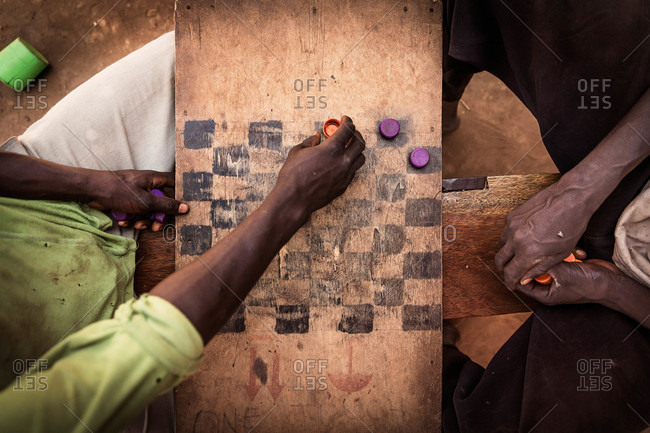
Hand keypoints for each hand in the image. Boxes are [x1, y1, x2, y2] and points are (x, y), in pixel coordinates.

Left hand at [87, 170, 188, 230]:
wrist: (91, 191)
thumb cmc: (119, 191)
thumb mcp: (146, 202)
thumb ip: (166, 205)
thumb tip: (185, 207)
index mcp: (155, 180)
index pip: (175, 184)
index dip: (181, 195)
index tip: (183, 208)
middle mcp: (148, 185)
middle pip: (162, 202)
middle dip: (158, 216)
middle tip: (156, 226)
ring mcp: (137, 193)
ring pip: (148, 210)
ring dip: (143, 220)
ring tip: (136, 224)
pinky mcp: (127, 201)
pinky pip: (136, 212)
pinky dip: (132, 218)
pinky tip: (124, 220)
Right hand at [274, 115, 365, 218]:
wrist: (295, 199)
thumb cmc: (293, 175)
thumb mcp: (297, 152)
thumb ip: (310, 142)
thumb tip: (317, 137)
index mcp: (331, 148)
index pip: (348, 130)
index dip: (348, 121)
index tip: (345, 119)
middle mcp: (342, 161)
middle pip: (359, 142)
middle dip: (356, 134)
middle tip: (350, 131)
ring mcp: (345, 174)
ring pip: (361, 157)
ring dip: (357, 149)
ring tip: (349, 147)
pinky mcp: (344, 185)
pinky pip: (354, 171)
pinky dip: (351, 163)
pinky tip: (342, 162)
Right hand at [495, 178, 597, 289]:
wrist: (571, 198)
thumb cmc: (571, 225)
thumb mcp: (560, 254)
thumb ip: (539, 268)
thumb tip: (524, 279)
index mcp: (529, 251)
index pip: (510, 273)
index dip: (510, 282)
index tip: (512, 285)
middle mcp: (516, 238)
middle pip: (499, 260)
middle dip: (503, 269)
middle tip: (509, 273)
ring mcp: (512, 226)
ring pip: (501, 246)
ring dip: (506, 254)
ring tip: (517, 256)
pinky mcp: (512, 215)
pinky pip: (506, 232)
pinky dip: (511, 239)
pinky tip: (523, 238)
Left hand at [516, 259, 634, 306]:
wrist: (612, 281)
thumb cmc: (588, 283)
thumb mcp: (561, 273)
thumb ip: (542, 266)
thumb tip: (525, 259)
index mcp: (545, 295)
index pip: (522, 284)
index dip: (518, 271)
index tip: (518, 256)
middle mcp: (550, 287)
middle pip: (534, 270)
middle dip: (542, 260)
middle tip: (546, 251)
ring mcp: (559, 277)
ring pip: (549, 262)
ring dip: (560, 256)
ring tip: (571, 256)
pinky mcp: (567, 268)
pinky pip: (561, 258)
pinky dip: (570, 254)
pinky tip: (580, 255)